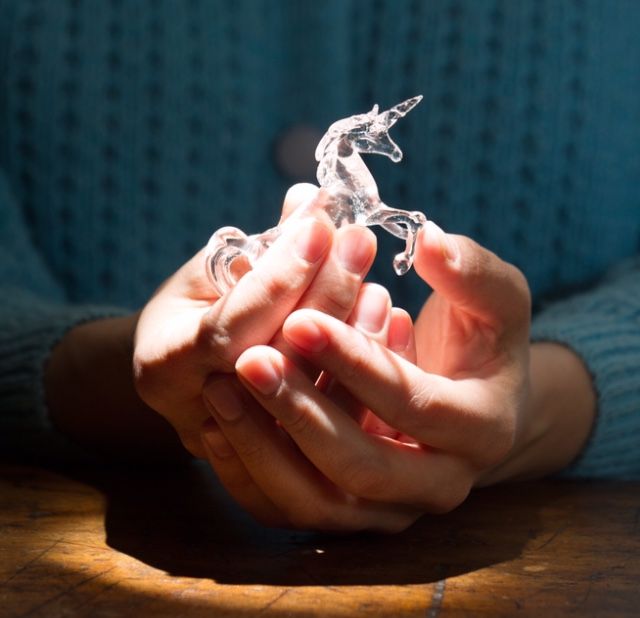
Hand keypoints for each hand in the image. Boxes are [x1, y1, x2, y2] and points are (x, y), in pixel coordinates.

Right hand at [133, 184, 376, 457]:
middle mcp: (200, 414)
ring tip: (379, 284)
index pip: (229, 328)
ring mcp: (246, 445)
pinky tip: (392, 325)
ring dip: (354, 338)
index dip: (278, 278)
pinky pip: (338, 421)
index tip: (320, 226)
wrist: (187, 374)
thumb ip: (256, 249)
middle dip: (324, 297)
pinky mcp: (284, 457)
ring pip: (312, 403)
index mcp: (165, 366)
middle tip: (358, 242)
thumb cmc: (192, 311)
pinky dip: (367, 372)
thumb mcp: (207, 274)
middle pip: (275, 366)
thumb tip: (307, 199)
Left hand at [201, 222, 533, 530]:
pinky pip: (294, 510)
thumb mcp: (494, 300)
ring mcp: (394, 510)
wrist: (471, 400)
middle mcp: (440, 485)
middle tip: (250, 361)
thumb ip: (471, 271)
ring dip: (263, 449)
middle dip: (301, 412)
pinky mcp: (354, 515)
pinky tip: (217, 427)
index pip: (413, 402)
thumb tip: (432, 241)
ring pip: (318, 502)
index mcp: (484, 430)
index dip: (354, 361)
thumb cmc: (482, 342)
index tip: (300, 318)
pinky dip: (251, 475)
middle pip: (361, 467)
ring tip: (221, 391)